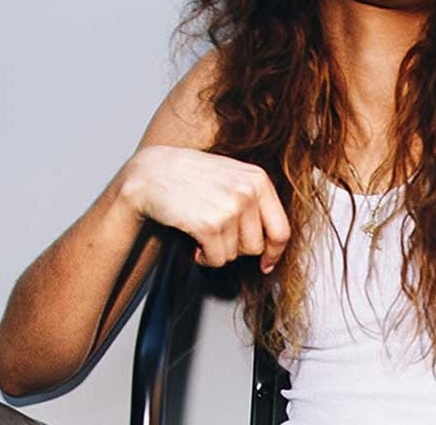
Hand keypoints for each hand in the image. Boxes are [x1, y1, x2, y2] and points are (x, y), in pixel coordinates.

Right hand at [120, 146, 289, 271]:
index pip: (281, 229)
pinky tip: (194, 240)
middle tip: (217, 233)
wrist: (152, 172)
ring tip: (203, 231)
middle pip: (256, 247)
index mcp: (258, 180)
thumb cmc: (190, 176)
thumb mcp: (232, 177)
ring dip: (217, 251)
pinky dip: (203, 257)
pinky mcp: (209, 225)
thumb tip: (273, 243)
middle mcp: (248, 192)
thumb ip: (255, 200)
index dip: (274, 252)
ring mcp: (230, 208)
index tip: (267, 263)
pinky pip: (216, 260)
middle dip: (236, 248)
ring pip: (235, 255)